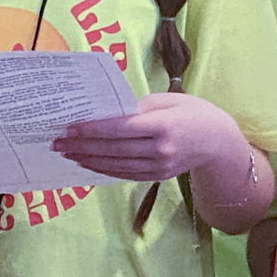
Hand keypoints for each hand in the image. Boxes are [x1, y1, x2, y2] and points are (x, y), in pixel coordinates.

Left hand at [53, 93, 237, 181]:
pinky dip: (103, 169)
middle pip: (113, 149)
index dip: (92, 129)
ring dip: (87, 160)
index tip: (69, 128)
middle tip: (57, 142)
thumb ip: (141, 106)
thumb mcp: (171, 98)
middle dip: (82, 146)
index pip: (119, 128)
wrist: (219, 142)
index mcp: (163, 125)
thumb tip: (110, 112)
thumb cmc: (195, 112)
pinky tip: (88, 163)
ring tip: (67, 153)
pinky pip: (124, 174)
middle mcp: (160, 149)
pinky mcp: (157, 177)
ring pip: (115, 165)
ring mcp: (158, 167)